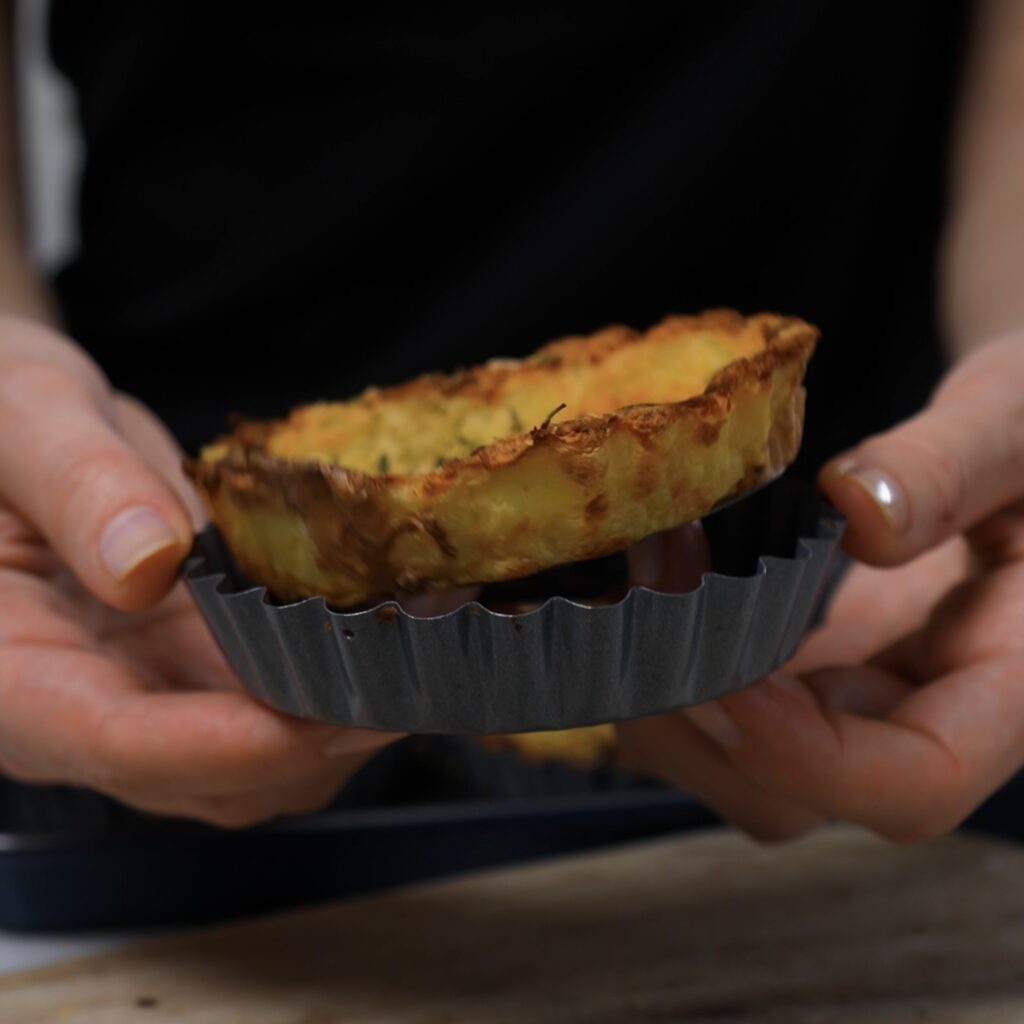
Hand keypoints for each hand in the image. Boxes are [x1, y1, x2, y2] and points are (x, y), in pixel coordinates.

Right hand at [0, 315, 398, 826]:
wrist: (12, 429)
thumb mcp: (23, 419)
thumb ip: (77, 485)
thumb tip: (148, 563)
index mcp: (7, 670)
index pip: (113, 740)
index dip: (226, 743)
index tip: (328, 717)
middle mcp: (76, 708)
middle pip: (205, 774)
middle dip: (312, 739)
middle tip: (418, 673)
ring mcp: (142, 696)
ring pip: (253, 762)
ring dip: (340, 721)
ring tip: (426, 651)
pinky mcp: (191, 672)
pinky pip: (271, 707)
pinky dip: (335, 682)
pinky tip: (392, 630)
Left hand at [617, 334, 1023, 842]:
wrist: (1012, 437)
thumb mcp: (1018, 422)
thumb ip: (953, 463)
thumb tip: (856, 511)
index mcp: (1010, 681)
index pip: (918, 781)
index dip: (810, 758)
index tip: (728, 676)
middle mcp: (916, 711)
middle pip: (797, 792)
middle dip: (702, 716)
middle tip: (649, 595)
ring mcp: (848, 691)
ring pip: (738, 760)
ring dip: (665, 688)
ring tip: (640, 569)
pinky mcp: (801, 659)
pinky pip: (719, 698)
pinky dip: (666, 654)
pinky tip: (646, 575)